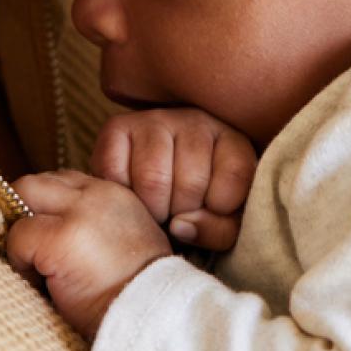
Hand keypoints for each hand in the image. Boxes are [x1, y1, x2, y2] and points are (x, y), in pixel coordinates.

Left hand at [7, 171, 171, 339]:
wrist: (150, 318)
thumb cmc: (136, 291)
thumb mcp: (127, 240)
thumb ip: (95, 222)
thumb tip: (55, 225)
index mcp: (115, 193)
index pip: (63, 181)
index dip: (46, 208)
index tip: (48, 238)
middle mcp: (97, 194)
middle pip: (35, 182)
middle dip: (24, 212)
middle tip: (32, 250)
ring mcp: (78, 213)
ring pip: (23, 198)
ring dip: (22, 234)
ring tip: (39, 269)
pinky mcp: (59, 238)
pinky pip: (18, 237)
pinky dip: (20, 261)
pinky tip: (43, 284)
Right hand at [91, 108, 257, 250]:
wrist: (159, 186)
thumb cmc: (199, 207)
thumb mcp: (225, 222)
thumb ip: (219, 230)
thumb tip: (180, 225)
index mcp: (232, 140)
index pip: (235, 178)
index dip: (220, 210)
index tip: (209, 212)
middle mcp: (196, 121)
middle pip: (191, 182)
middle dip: (181, 213)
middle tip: (177, 213)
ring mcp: (155, 120)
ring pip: (153, 179)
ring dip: (152, 209)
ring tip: (157, 208)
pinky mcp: (117, 127)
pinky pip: (115, 172)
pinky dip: (123, 196)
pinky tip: (133, 195)